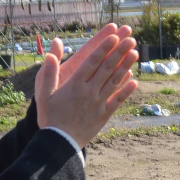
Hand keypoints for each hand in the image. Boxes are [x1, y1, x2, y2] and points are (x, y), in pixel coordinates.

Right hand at [35, 25, 137, 148]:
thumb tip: (50, 53)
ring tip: (135, 53)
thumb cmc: (50, 117)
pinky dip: (126, 91)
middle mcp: (89, 91)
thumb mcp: (43, 94)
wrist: (59, 143)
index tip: (114, 36)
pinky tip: (135, 81)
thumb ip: (48, 73)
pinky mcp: (104, 115)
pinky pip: (117, 101)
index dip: (104, 47)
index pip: (92, 61)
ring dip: (126, 66)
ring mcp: (98, 103)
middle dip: (120, 51)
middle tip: (131, 39)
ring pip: (115, 81)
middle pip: (107, 68)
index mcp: (75, 84)